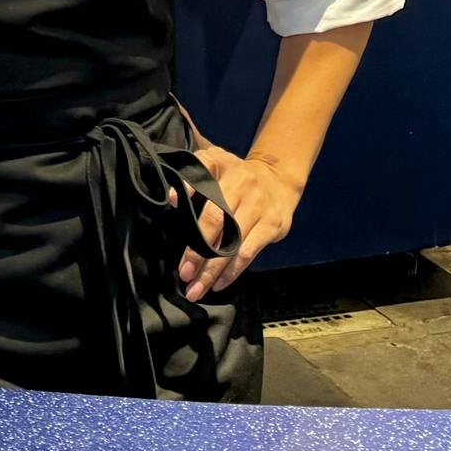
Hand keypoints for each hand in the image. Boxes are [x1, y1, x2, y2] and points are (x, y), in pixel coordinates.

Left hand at [177, 144, 301, 303]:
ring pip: (233, 244)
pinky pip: (249, 253)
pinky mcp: (272, 226)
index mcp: (224, 168)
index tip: (173, 203)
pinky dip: (233, 271)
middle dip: (198, 250)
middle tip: (184, 273)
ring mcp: (259, 208)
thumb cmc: (236, 175)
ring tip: (197, 288)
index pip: (204, 180)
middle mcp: (242, 187)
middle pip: (216, 221)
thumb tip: (174, 198)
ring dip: (213, 270)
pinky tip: (219, 283)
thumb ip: (193, 176)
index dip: (189, 190)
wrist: (278, 178)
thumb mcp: (215, 162)